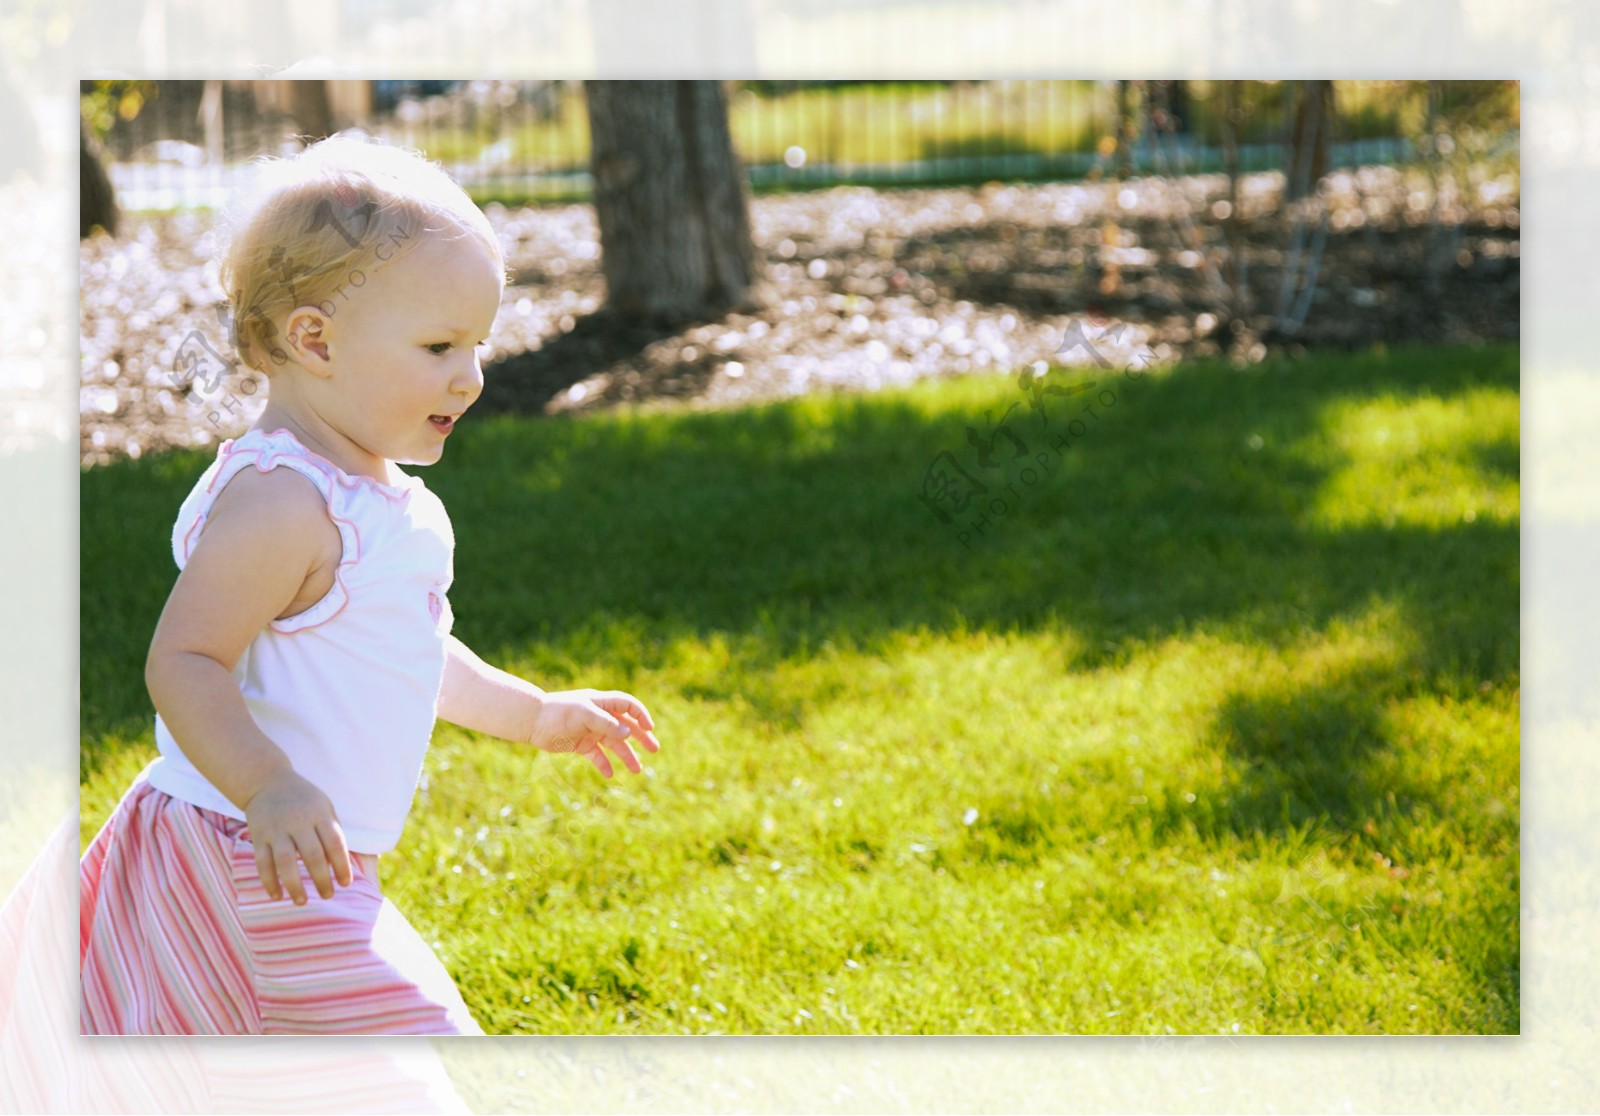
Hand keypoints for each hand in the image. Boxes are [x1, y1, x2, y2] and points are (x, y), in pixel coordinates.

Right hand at [241, 768, 353, 904]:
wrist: (267, 782)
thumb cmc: (304, 800)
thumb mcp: (324, 807)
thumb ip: (332, 833)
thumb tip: (339, 867)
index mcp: (319, 814)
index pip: (335, 843)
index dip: (342, 866)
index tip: (345, 884)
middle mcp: (298, 821)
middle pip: (312, 855)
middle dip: (321, 879)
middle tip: (328, 895)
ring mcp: (276, 828)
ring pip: (285, 862)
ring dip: (294, 885)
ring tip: (302, 901)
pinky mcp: (258, 835)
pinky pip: (262, 862)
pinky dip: (269, 881)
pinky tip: (276, 895)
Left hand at [526, 689, 660, 777]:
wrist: (533, 721)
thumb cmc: (559, 712)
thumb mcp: (585, 714)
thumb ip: (607, 724)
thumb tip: (628, 733)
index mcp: (602, 703)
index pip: (628, 706)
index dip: (641, 715)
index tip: (649, 728)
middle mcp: (599, 717)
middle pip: (626, 726)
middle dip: (641, 737)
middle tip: (654, 749)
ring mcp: (591, 731)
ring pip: (614, 744)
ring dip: (627, 755)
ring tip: (637, 770)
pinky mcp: (581, 744)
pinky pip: (597, 755)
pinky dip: (604, 764)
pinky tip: (610, 774)